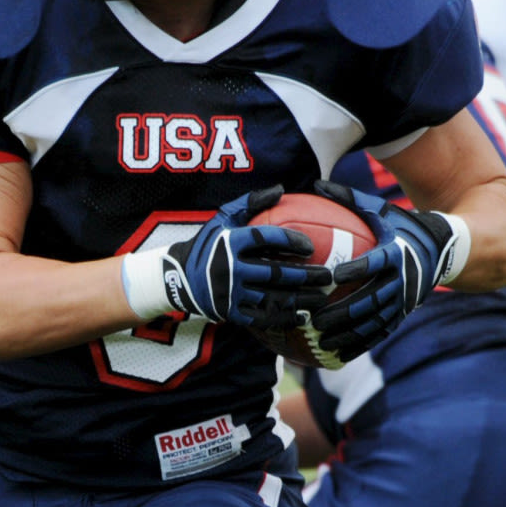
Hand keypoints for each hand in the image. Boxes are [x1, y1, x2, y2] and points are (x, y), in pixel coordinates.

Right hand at [139, 187, 331, 329]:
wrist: (178, 277)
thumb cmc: (208, 243)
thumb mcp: (223, 218)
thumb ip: (251, 202)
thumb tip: (282, 189)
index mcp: (230, 242)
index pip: (266, 239)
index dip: (290, 241)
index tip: (311, 247)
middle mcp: (230, 268)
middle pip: (275, 273)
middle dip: (305, 276)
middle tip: (327, 275)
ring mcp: (230, 293)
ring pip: (272, 298)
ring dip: (300, 299)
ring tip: (322, 297)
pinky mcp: (230, 312)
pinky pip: (262, 317)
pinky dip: (283, 317)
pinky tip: (303, 315)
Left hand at [310, 185, 468, 363]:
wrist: (444, 250)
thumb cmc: (404, 226)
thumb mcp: (382, 210)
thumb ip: (350, 199)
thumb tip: (315, 182)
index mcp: (396, 253)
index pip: (376, 263)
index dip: (357, 269)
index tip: (335, 276)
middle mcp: (402, 280)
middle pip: (370, 300)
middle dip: (342, 313)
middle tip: (314, 319)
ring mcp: (403, 301)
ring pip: (374, 322)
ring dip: (348, 333)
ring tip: (321, 339)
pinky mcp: (402, 314)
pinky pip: (379, 333)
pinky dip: (359, 345)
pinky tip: (337, 353)